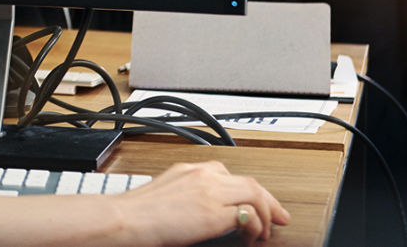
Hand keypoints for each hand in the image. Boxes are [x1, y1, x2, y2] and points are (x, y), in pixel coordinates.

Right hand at [117, 161, 290, 244]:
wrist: (126, 219)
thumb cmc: (138, 213)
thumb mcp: (166, 194)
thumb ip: (188, 194)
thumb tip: (204, 210)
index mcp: (189, 169)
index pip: (229, 173)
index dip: (250, 189)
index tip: (257, 202)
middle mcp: (202, 175)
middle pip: (250, 181)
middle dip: (270, 201)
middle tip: (280, 216)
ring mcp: (209, 191)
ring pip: (255, 193)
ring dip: (267, 214)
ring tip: (266, 232)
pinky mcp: (212, 212)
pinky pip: (249, 214)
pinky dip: (257, 226)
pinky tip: (252, 237)